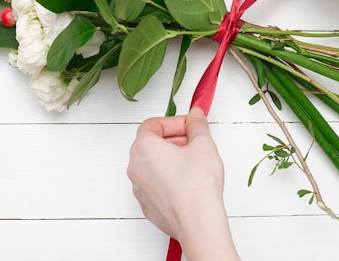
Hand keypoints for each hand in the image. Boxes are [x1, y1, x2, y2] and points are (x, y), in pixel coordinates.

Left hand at [127, 108, 239, 259]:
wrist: (198, 222)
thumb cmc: (197, 185)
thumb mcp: (202, 143)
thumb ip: (197, 124)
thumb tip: (195, 116)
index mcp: (143, 147)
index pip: (152, 124)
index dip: (173, 122)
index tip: (189, 126)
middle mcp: (136, 168)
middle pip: (151, 143)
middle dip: (174, 139)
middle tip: (193, 142)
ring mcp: (140, 189)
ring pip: (153, 164)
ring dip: (171, 159)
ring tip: (193, 163)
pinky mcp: (148, 206)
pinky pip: (156, 184)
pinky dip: (169, 178)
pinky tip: (188, 182)